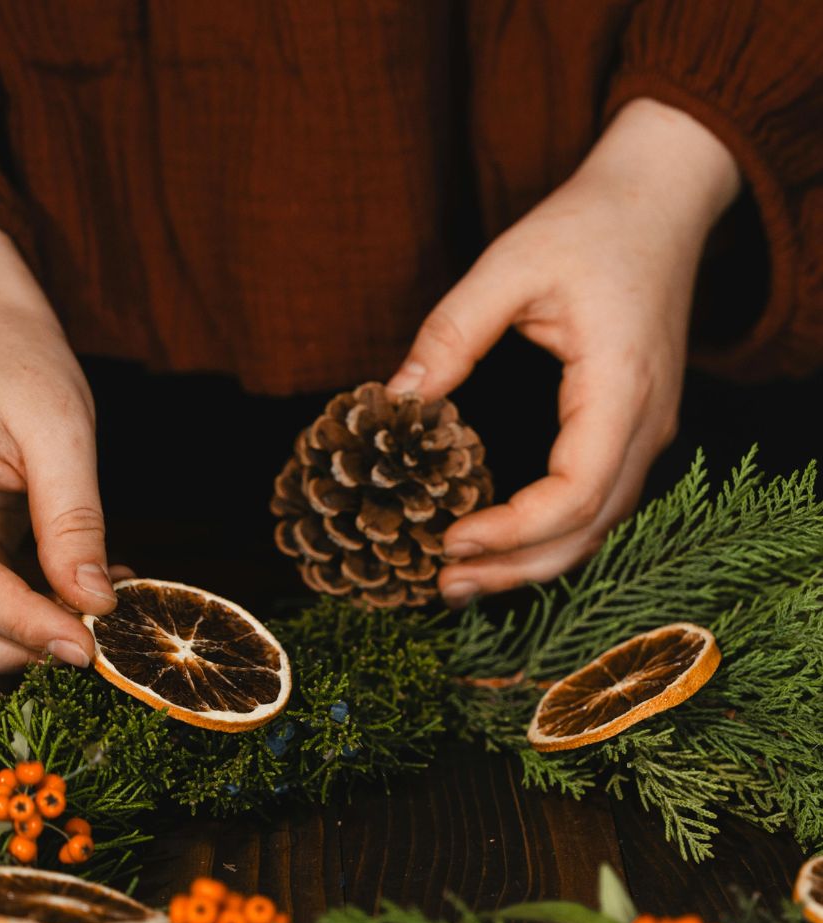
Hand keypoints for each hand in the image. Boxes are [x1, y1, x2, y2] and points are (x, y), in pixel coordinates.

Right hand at [0, 225, 116, 669]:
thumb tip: (92, 602)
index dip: (21, 624)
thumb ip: (73, 520)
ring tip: (91, 612)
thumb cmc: (14, 365)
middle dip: (13, 650)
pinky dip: (20, 621)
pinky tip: (77, 596)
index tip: (85, 645)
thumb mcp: (61, 429)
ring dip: (17, 642)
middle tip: (91, 644)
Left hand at [387, 98, 740, 603]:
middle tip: (443, 586)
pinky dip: (550, 537)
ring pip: (599, 528)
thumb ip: (451, 331)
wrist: (662, 200)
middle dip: (517, 568)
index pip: (577, 491)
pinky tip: (501, 546)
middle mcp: (648, 424)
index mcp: (622, 386)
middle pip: (591, 530)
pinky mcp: (634, 433)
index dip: (513, 530)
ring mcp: (649, 433)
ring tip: (463, 580)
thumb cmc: (591, 224)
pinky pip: (598, 506)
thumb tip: (396, 400)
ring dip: (532, 562)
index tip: (449, 539)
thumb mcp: (511, 263)